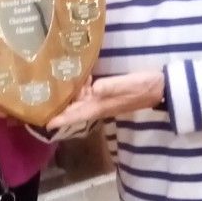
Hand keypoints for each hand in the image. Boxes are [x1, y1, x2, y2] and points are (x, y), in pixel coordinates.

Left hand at [46, 71, 163, 129]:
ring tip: (50, 87)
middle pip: (74, 109)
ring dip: (67, 96)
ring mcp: (103, 99)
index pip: (76, 115)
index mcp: (100, 106)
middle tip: (40, 102)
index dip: (60, 119)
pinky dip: (78, 87)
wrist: (161, 88)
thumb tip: (93, 88)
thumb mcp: (128, 84)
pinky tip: (73, 77)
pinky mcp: (107, 93)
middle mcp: (98, 105)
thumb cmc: (144, 86)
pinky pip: (88, 93)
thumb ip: (111, 86)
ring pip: (79, 100)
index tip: (44, 123)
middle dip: (58, 108)